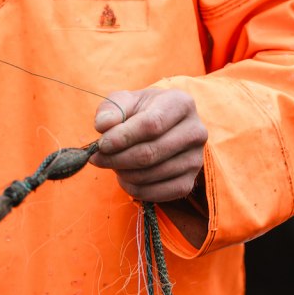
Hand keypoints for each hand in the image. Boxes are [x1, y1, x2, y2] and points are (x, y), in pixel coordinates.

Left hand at [90, 89, 207, 202]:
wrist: (164, 127)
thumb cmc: (141, 111)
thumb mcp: (125, 101)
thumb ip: (111, 109)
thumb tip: (103, 125)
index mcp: (181, 103)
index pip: (152, 124)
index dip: (123, 137)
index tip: (102, 144)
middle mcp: (195, 131)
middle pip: (151, 152)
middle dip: (118, 158)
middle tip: (97, 158)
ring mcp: (196, 159)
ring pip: (152, 174)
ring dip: (123, 173)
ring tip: (112, 164)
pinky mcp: (189, 182)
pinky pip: (158, 193)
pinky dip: (134, 189)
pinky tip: (124, 178)